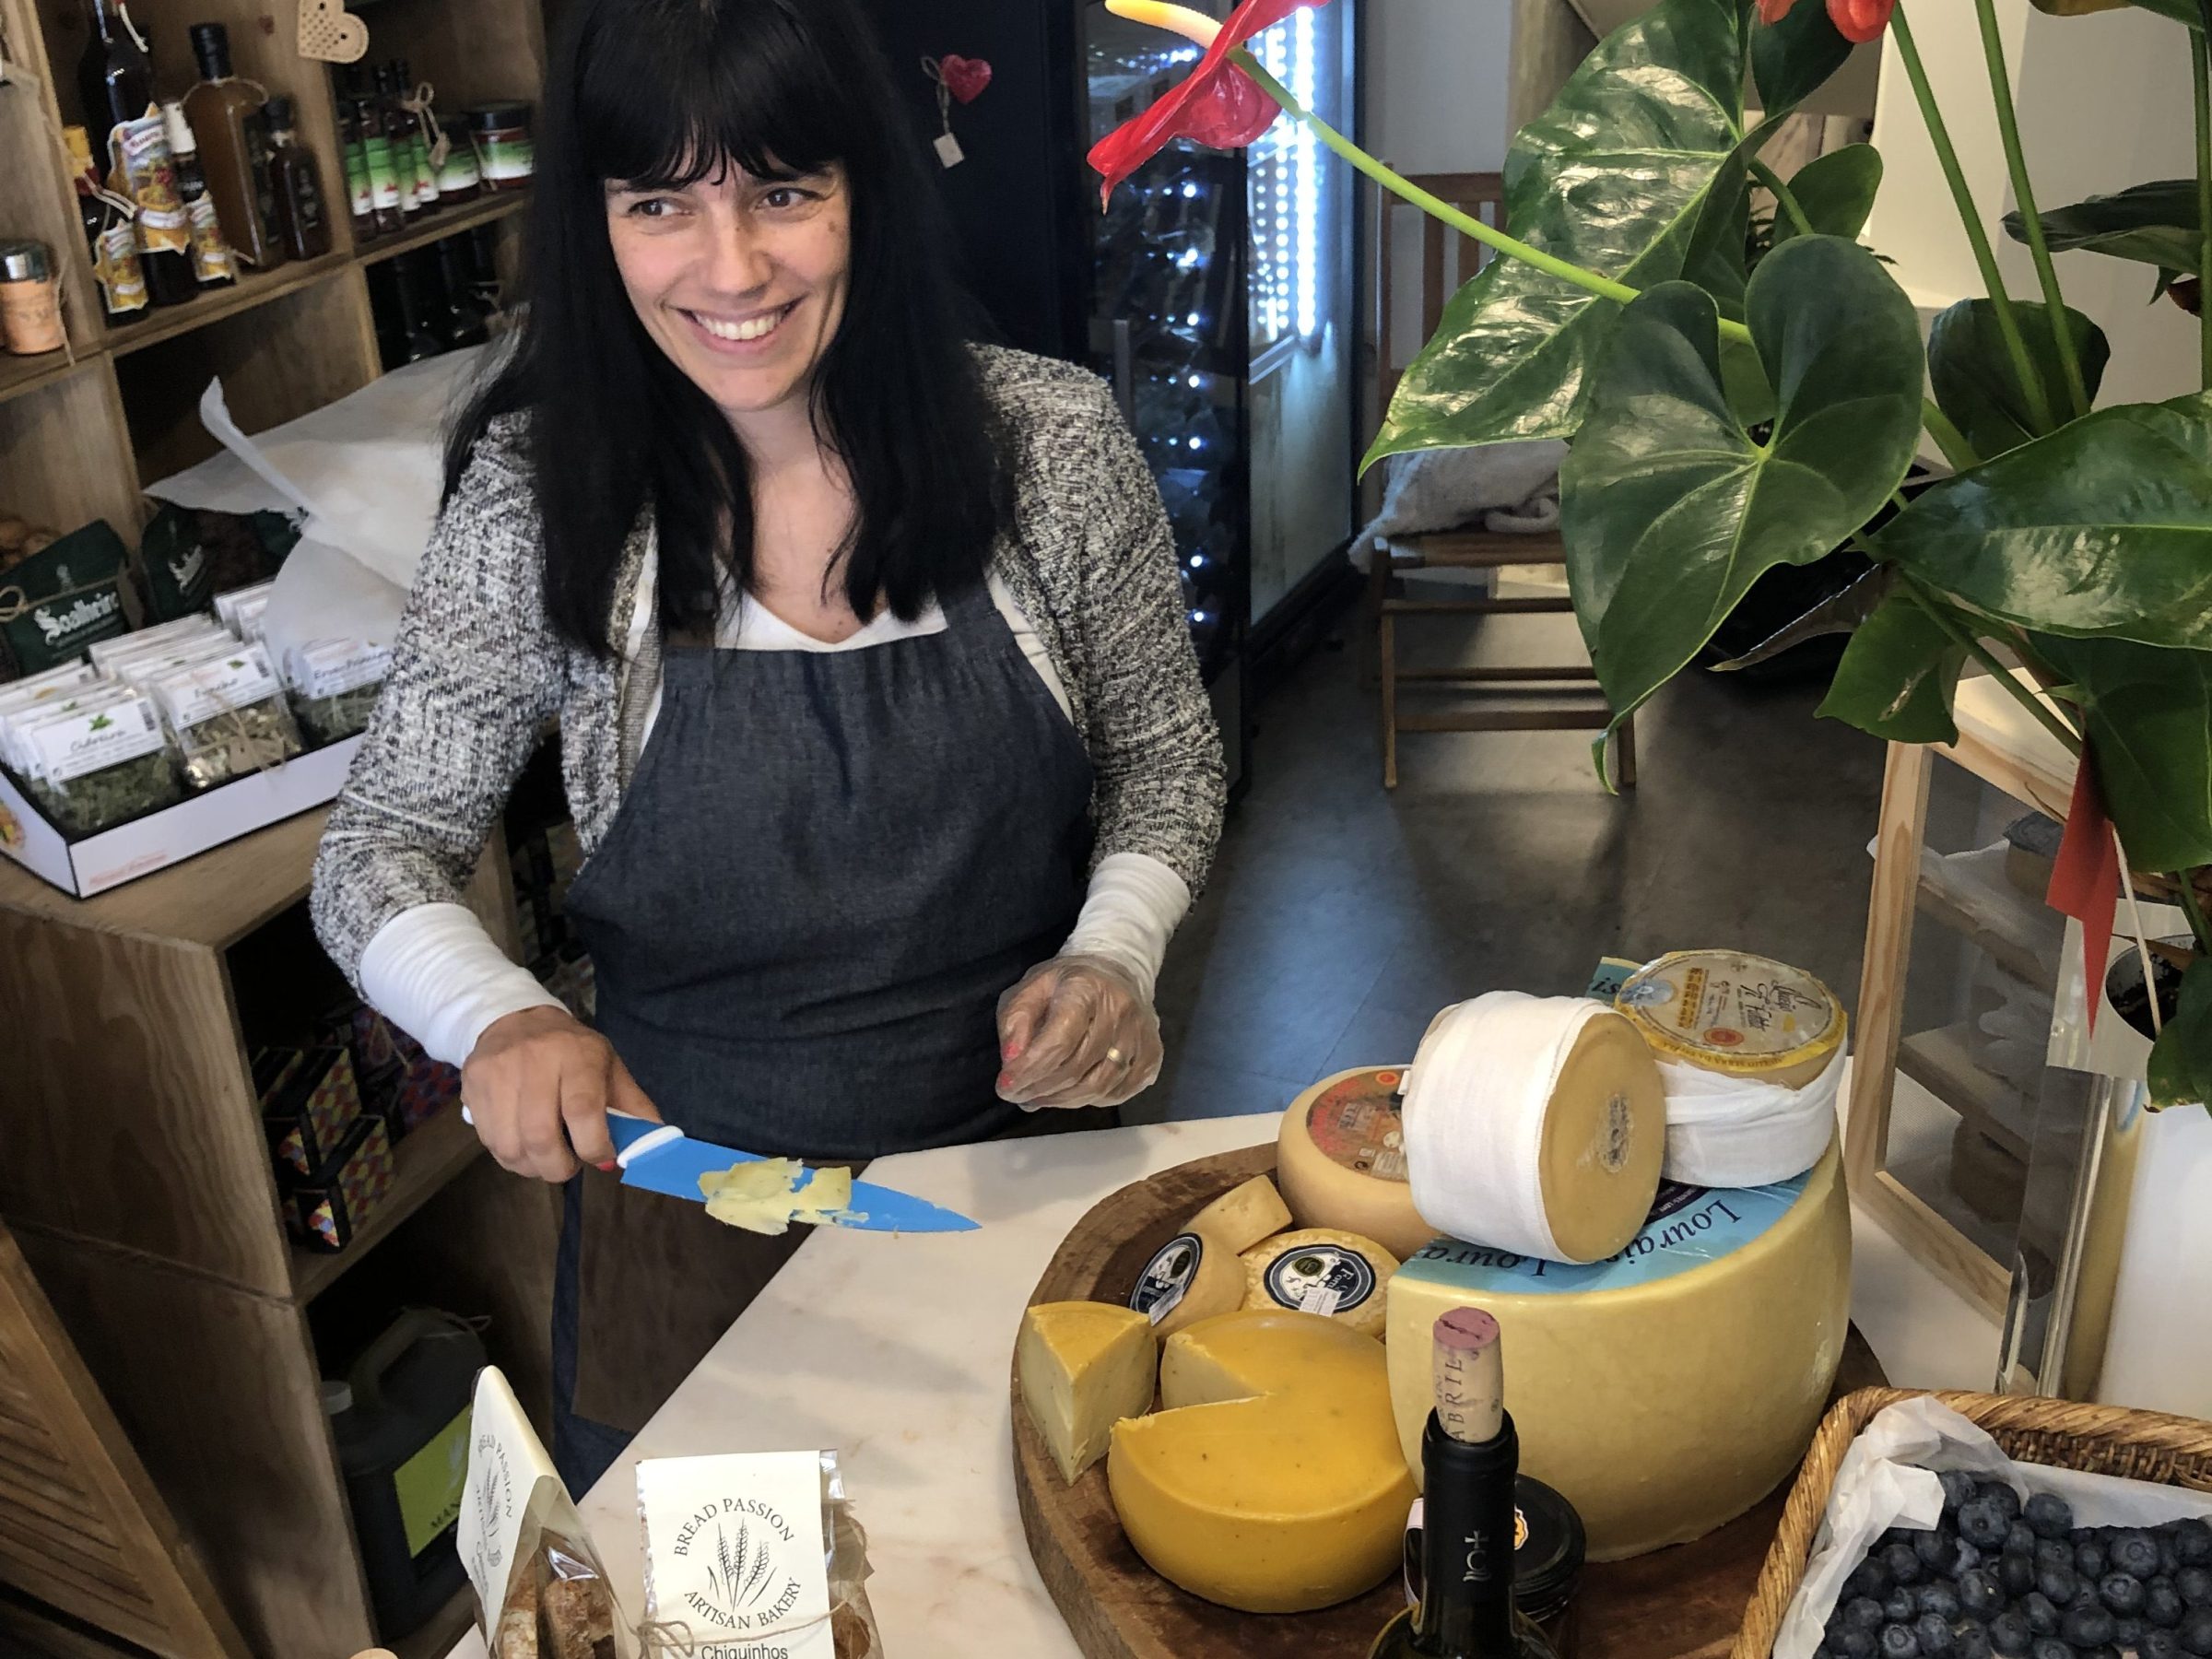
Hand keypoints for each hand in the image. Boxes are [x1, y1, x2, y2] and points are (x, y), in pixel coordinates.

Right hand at [462, 1005, 660, 1181]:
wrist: (514, 1020)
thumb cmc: (571, 1052)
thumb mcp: (609, 1068)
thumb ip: (633, 1107)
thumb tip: (656, 1148)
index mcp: (577, 1055)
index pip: (583, 1111)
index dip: (594, 1146)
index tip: (601, 1157)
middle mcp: (534, 1060)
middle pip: (540, 1137)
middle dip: (558, 1167)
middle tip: (568, 1166)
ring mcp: (497, 1072)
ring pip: (509, 1146)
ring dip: (531, 1167)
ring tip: (544, 1158)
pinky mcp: (471, 1084)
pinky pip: (487, 1141)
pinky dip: (509, 1156)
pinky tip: (522, 1144)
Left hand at [995, 954, 1162, 1110]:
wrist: (1115, 971)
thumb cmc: (1065, 984)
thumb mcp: (1029, 989)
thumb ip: (1014, 1022)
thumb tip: (1012, 1062)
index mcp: (1085, 988)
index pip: (1059, 1041)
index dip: (1029, 1070)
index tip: (1005, 1087)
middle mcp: (1120, 1010)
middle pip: (1076, 1068)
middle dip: (1039, 1088)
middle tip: (1018, 1095)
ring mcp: (1141, 1036)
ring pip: (1098, 1087)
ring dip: (1061, 1100)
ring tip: (1038, 1096)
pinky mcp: (1151, 1056)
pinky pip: (1116, 1093)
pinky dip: (1087, 1100)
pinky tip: (1068, 1092)